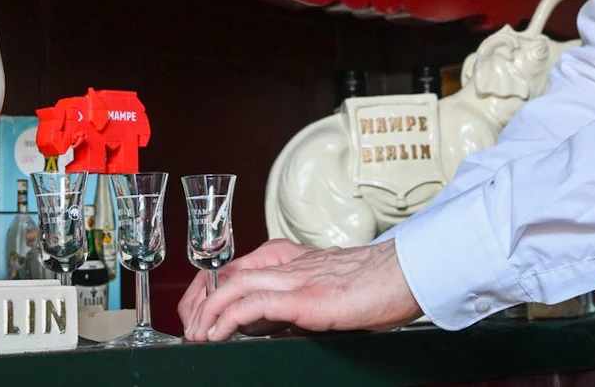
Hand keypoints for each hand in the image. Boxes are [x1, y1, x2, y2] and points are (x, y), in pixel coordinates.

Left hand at [177, 238, 423, 341]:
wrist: (407, 276)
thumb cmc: (377, 287)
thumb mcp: (329, 292)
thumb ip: (301, 303)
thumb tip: (278, 328)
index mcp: (292, 259)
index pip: (237, 269)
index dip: (209, 291)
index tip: (197, 314)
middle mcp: (288, 264)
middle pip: (227, 275)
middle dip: (198, 302)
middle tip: (188, 327)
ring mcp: (295, 278)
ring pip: (232, 287)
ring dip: (206, 313)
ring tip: (195, 336)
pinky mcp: (303, 298)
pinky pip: (252, 306)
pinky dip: (227, 320)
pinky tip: (216, 336)